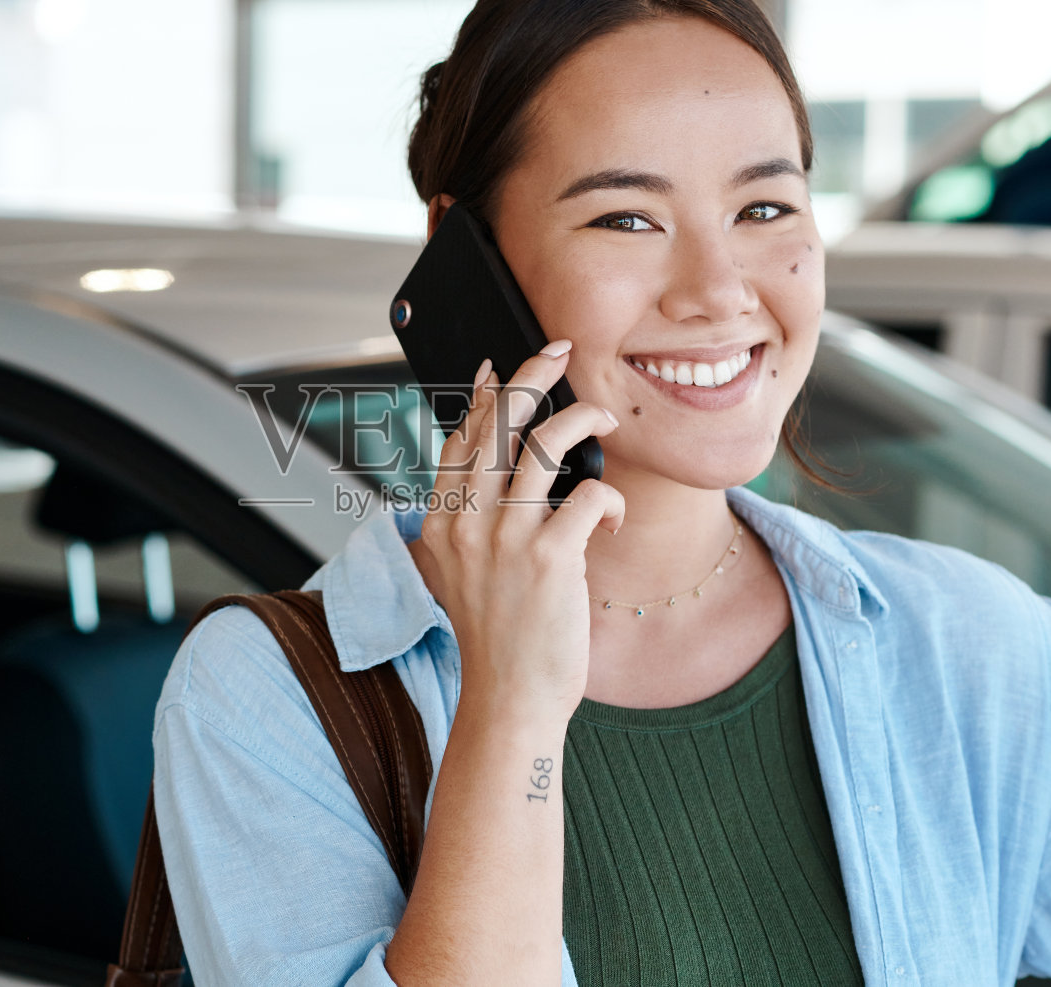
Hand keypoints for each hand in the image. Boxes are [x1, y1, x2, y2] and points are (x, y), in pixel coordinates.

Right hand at [413, 341, 624, 720]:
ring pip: (545, 443)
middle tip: (560, 350)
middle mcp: (466, 523)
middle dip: (532, 376)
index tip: (498, 369)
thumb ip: (467, 527)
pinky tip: (609, 519)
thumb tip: (493, 476)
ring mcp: (505, 538)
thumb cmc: (496, 640)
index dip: (481, 398)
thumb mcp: (460, 576)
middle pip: (499, 424)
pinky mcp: (549, 557)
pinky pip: (588, 495)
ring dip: (582, 419)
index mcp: (441, 524)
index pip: (459, 440)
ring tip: (604, 417)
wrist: (509, 700)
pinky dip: (607, 500)